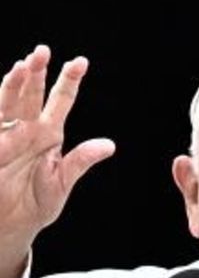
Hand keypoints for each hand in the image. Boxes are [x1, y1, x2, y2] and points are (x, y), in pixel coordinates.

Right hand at [0, 46, 114, 277]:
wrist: (13, 225)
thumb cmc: (37, 201)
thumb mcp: (63, 181)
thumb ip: (82, 160)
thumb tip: (109, 144)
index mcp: (47, 133)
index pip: (60, 101)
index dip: (69, 82)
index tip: (80, 62)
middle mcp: (24, 130)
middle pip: (29, 95)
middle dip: (35, 73)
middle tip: (42, 52)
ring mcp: (3, 139)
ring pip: (6, 105)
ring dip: (12, 87)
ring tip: (20, 68)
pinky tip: (2, 106)